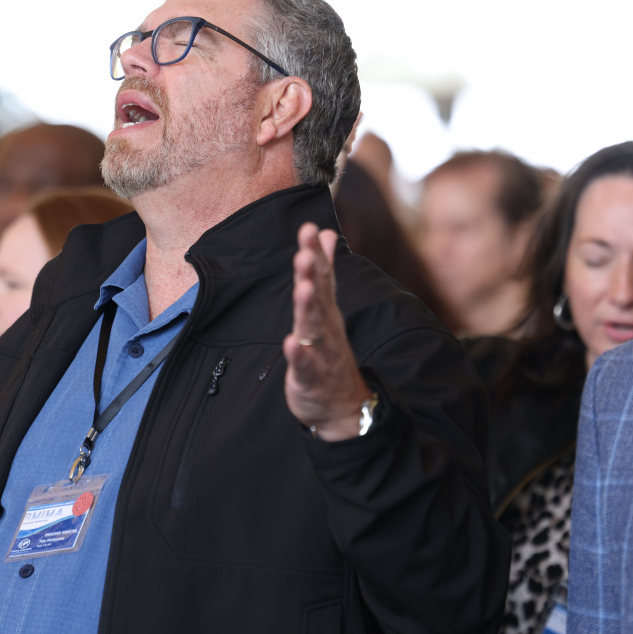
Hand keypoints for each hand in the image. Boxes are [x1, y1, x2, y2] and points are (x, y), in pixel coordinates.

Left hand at [283, 223, 372, 441]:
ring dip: (307, 308)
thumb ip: (325, 270)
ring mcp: (319, 352)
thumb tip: (326, 233)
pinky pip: (303, 366)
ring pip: (313, 327)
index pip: (321, 276)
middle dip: (311, 274)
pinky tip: (290, 342)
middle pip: (317, 297)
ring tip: (302, 288)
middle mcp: (325, 327)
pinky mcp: (309, 378)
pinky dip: (297, 355)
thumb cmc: (330, 350)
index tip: (309, 228)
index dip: (315, 252)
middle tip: (306, 251)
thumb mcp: (328, 307)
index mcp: (326, 309)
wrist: (343, 405)